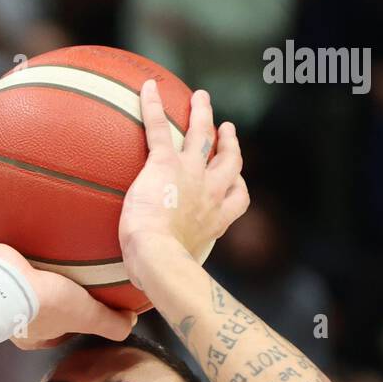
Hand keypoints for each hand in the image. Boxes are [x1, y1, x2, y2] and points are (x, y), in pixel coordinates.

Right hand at [0, 228, 136, 349]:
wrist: (6, 288)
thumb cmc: (45, 305)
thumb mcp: (85, 315)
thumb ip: (109, 323)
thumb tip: (131, 323)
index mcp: (30, 328)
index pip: (48, 327)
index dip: (59, 321)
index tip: (68, 306)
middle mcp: (5, 312)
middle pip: (17, 300)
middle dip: (25, 292)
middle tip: (37, 276)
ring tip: (1, 250)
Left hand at [119, 82, 248, 289]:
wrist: (158, 257)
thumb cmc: (161, 273)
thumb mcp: (174, 272)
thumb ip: (166, 271)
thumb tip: (144, 294)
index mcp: (216, 219)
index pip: (237, 198)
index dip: (237, 184)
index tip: (234, 176)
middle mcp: (211, 192)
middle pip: (229, 160)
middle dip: (230, 143)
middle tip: (227, 130)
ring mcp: (191, 174)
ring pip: (203, 135)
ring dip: (203, 114)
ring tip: (201, 98)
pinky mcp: (166, 163)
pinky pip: (160, 127)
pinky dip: (153, 106)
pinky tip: (147, 87)